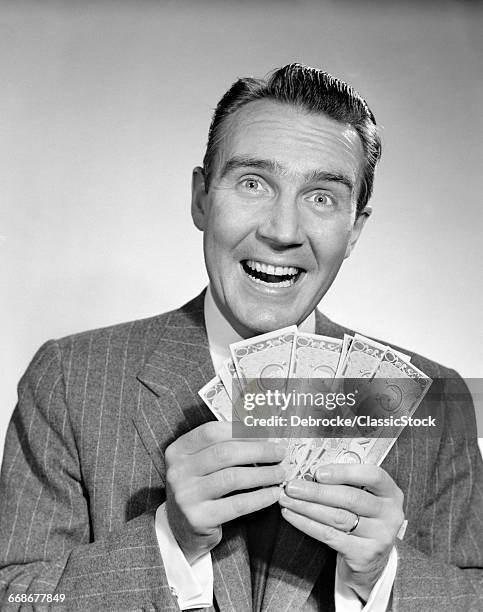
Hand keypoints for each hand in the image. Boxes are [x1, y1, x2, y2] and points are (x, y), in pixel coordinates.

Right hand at [164, 421, 285, 562]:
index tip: (266, 433)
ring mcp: (186, 495)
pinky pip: (236, 504)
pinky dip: (259, 498)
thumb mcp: (201, 463)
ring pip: (233, 478)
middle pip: (224, 453)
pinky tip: (273, 494)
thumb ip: (223, 445)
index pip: (211, 432)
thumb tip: (262, 432)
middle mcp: (177, 471)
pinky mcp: (198, 518)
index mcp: (178, 450)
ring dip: (263, 474)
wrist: (181, 529)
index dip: (241, 431)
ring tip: (281, 473)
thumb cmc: (200, 488)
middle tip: (280, 452)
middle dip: (259, 450)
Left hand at [279, 464, 403, 601]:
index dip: (344, 472)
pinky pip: (330, 536)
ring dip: (307, 507)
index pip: (373, 475)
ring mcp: (380, 536)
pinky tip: (291, 516)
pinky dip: (307, 524)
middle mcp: (390, 514)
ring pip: (337, 517)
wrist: (371, 559)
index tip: (318, 472)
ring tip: (287, 499)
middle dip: (317, 491)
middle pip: (350, 498)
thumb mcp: (363, 497)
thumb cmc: (361, 517)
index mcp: (391, 492)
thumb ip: (345, 483)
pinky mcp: (364, 555)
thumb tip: (308, 470)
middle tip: (291, 486)